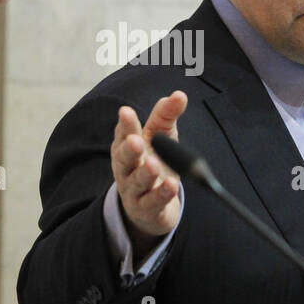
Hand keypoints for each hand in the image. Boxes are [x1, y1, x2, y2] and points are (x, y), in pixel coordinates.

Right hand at [110, 91, 187, 258]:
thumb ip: (166, 116)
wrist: (151, 206)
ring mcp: (133, 190)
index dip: (125, 124)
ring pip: (137, 181)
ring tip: (153, 164)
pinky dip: (162, 194)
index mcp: (126, 146)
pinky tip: (171, 185)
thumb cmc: (153, 162)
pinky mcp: (145, 208)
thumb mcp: (160, 137)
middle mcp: (126, 168)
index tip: (126, 112)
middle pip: (124, 158)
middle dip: (129, 149)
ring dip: (145, 173)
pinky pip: (153, 202)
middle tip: (136, 140)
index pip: (124, 133)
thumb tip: (179, 94)